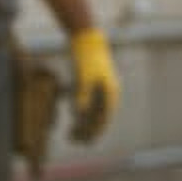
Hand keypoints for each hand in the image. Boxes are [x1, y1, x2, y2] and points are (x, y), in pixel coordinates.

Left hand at [68, 27, 120, 142]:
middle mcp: (108, 94)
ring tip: (71, 133)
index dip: (93, 132)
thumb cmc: (86, 58)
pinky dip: (83, 114)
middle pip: (100, 119)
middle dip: (87, 131)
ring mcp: (102, 89)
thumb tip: (79, 114)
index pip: (103, 119)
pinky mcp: (94, 85)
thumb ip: (82, 95)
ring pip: (95, 113)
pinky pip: (91, 105)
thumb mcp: (83, 76)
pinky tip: (74, 117)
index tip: (82, 142)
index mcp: (110, 93)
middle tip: (73, 140)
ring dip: (84, 124)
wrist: (87, 39)